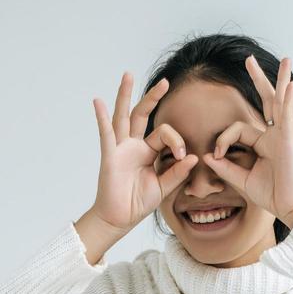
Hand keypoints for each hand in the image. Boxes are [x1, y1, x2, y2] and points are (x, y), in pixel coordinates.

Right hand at [89, 71, 199, 233]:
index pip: (164, 134)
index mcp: (148, 151)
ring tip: (128, 75)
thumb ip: (177, 173)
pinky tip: (98, 102)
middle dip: (153, 97)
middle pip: (143, 114)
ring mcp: (120, 148)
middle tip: (165, 81)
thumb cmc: (139, 203)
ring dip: (125, 95)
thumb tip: (194, 157)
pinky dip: (102, 118)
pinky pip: (106, 134)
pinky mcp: (110, 156)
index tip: (182, 156)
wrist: (120, 218)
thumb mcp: (164, 187)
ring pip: (124, 116)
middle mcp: (133, 145)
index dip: (176, 141)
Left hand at [202, 55, 292, 227]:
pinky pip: (287, 115)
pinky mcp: (289, 140)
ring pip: (280, 102)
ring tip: (287, 60)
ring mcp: (283, 135)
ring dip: (281, 80)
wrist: (288, 207)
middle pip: (265, 102)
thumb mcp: (242, 180)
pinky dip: (289, 100)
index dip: (223, 139)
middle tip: (249, 60)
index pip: (238, 129)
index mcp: (263, 144)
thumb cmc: (271, 196)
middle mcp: (274, 135)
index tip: (217, 156)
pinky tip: (291, 84)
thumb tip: (208, 155)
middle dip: (258, 80)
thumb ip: (225, 168)